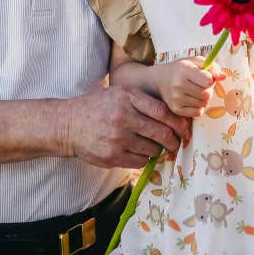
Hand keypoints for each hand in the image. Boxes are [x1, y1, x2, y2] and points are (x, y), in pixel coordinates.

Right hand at [65, 85, 190, 169]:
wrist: (68, 124)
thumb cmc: (97, 107)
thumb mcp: (119, 93)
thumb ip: (143, 101)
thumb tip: (173, 116)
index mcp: (127, 97)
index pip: (163, 112)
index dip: (179, 123)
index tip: (185, 130)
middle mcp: (123, 117)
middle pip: (161, 133)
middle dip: (174, 141)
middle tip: (177, 143)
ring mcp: (117, 138)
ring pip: (152, 149)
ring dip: (158, 150)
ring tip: (154, 146)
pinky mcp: (112, 156)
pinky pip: (140, 161)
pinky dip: (145, 158)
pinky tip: (140, 152)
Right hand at [155, 57, 221, 117]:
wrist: (161, 80)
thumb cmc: (183, 69)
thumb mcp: (196, 62)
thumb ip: (212, 67)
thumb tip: (224, 77)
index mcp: (184, 69)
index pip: (208, 81)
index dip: (211, 79)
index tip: (206, 77)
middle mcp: (178, 85)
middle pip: (207, 94)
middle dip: (208, 89)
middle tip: (200, 84)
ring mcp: (176, 99)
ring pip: (204, 104)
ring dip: (203, 98)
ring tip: (195, 91)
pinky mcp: (176, 110)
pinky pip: (198, 112)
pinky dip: (198, 107)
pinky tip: (191, 99)